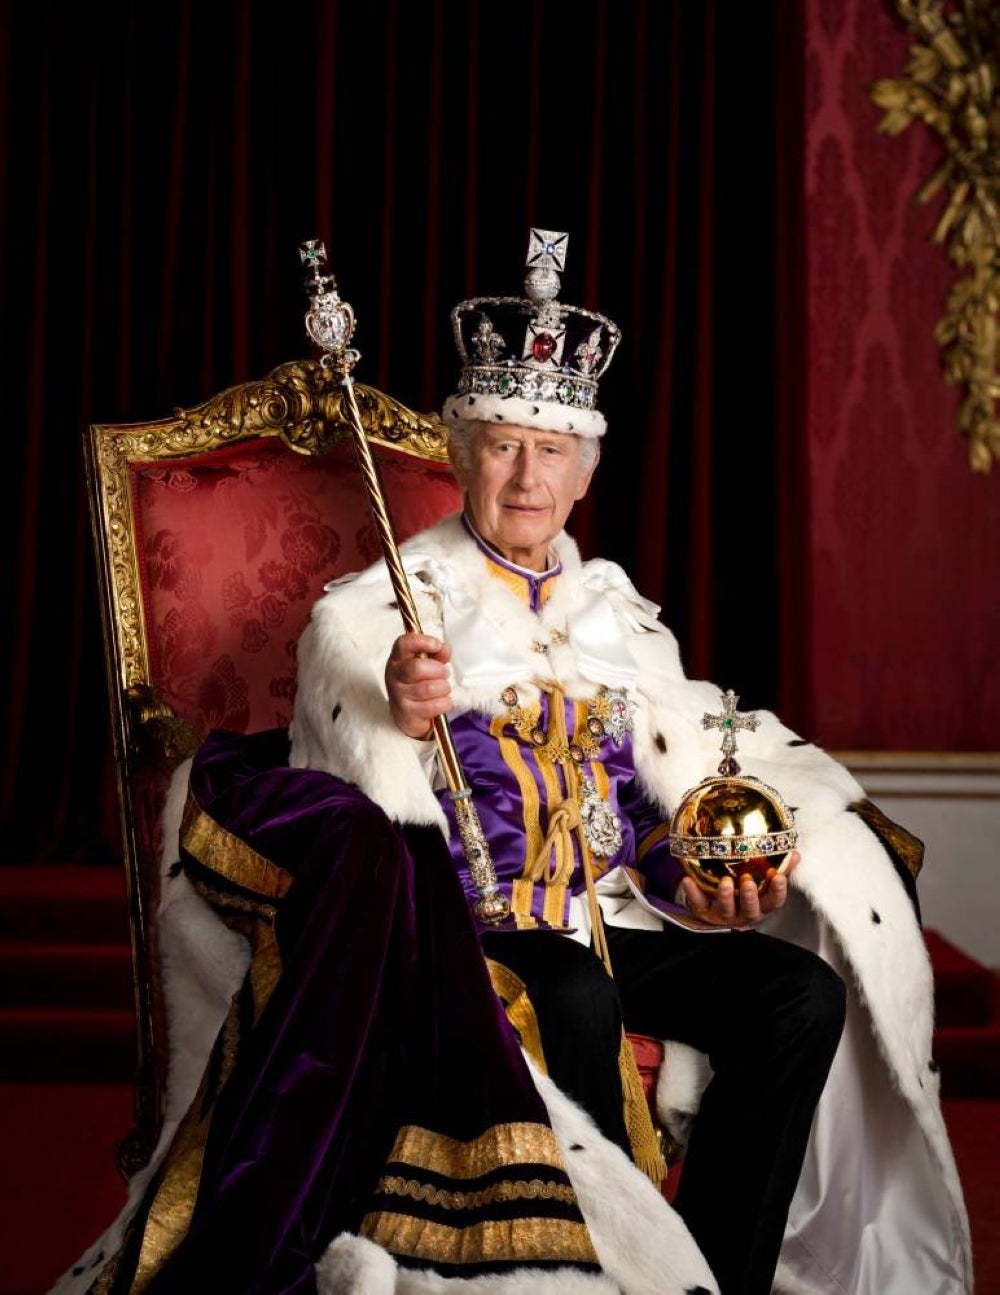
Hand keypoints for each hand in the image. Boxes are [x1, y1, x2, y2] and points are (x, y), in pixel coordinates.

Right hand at [385, 632, 452, 738]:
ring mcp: (399, 696)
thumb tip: (445, 649)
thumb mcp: (427, 665)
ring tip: (443, 689)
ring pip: (429, 688)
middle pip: (417, 667)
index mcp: (398, 659)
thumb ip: (437, 654)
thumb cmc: (418, 684)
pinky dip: (444, 703)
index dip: (423, 641)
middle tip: (444, 674)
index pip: (404, 644)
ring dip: (443, 688)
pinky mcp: (407, 714)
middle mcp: (394, 676)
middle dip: (439, 670)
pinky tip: (441, 702)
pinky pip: (433, 706)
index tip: (437, 645)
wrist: (408, 715)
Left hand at [681, 850, 800, 927]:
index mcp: (761, 905)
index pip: (774, 902)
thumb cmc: (746, 889)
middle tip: (747, 882)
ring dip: (725, 896)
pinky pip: (698, 903)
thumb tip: (795, 854)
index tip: (777, 876)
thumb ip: (779, 868)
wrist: (717, 903)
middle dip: (750, 897)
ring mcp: (724, 914)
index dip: (777, 891)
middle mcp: (744, 913)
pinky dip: (692, 893)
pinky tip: (687, 881)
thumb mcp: (763, 881)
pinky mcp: (704, 912)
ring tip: (725, 882)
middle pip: (750, 910)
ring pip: (726, 910)